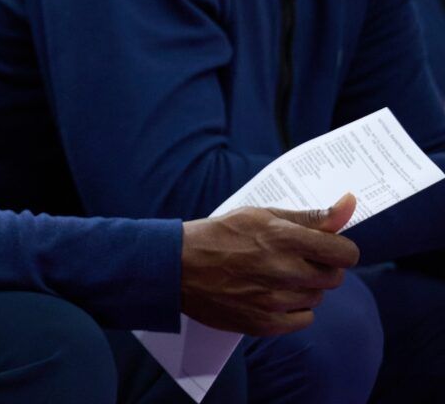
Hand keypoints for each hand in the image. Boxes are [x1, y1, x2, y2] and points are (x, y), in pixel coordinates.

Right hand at [179, 195, 359, 335]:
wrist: (176, 267)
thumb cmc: (219, 235)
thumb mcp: (260, 214)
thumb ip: (309, 216)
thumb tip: (350, 204)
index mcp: (284, 239)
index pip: (345, 252)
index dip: (338, 249)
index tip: (324, 247)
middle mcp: (284, 271)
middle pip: (334, 277)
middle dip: (320, 267)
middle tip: (293, 259)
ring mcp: (275, 301)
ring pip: (317, 297)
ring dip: (304, 287)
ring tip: (274, 276)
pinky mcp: (266, 323)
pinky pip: (303, 319)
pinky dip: (293, 309)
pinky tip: (271, 295)